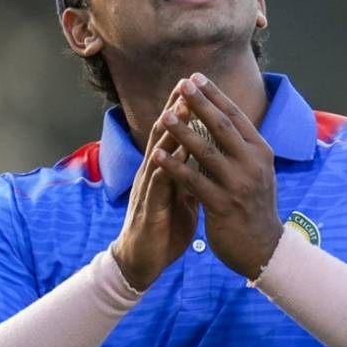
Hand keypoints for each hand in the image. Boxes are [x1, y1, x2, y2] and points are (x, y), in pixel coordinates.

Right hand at [111, 90, 199, 291]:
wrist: (142, 262)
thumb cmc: (163, 227)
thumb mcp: (180, 195)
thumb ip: (189, 174)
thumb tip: (204, 155)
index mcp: (164, 170)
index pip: (174, 134)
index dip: (184, 110)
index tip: (197, 86)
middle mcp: (153, 174)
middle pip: (163, 136)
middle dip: (174, 109)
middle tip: (186, 84)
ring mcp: (148, 190)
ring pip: (157, 155)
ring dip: (168, 133)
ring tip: (180, 110)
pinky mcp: (149, 210)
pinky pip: (156, 186)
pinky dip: (164, 169)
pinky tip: (172, 156)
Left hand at [153, 73, 283, 279]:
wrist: (264, 248)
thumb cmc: (255, 207)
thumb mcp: (256, 171)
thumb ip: (241, 147)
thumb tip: (223, 117)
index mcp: (260, 152)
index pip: (236, 117)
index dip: (215, 95)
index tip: (196, 77)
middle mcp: (252, 164)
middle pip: (222, 127)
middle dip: (200, 103)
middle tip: (182, 84)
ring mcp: (238, 184)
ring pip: (206, 151)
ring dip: (183, 131)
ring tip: (164, 114)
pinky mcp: (222, 205)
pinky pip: (193, 181)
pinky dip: (174, 166)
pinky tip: (156, 155)